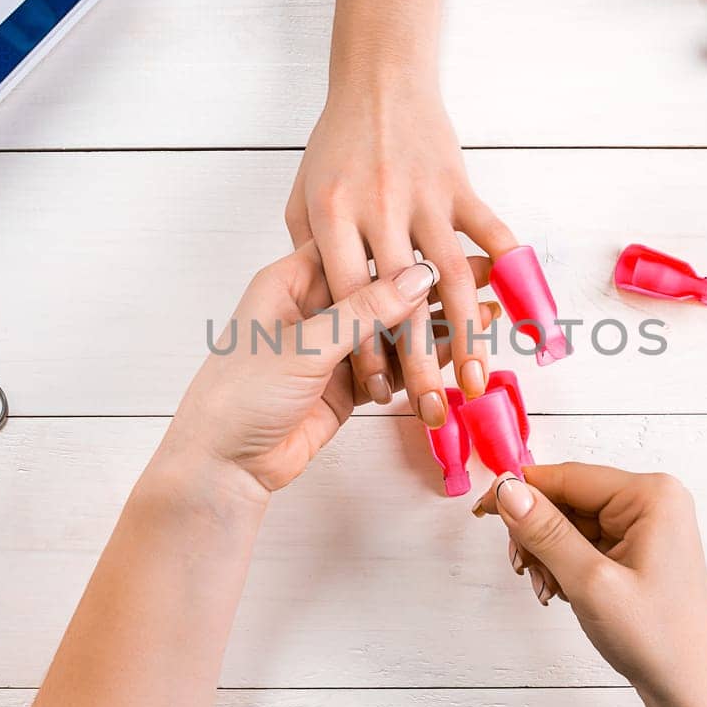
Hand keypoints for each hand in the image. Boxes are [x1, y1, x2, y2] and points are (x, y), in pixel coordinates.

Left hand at [156, 243, 493, 503]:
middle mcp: (315, 309)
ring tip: (483, 313)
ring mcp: (333, 348)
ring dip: (434, 325)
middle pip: (383, 290)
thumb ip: (363, 310)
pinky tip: (458, 350)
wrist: (223, 464)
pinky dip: (424, 362)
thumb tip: (417, 276)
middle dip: (431, 286)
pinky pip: (394, 367)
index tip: (449, 242)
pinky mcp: (347, 385)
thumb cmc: (241, 394)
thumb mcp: (304, 344)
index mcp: (291, 282)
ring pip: (394, 330)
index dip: (403, 247)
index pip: (357, 251)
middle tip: (482, 275)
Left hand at [286, 81, 516, 427]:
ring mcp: (420, 196)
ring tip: (474, 380)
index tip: (377, 392)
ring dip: (465, 335)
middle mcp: (375, 208)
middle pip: (395, 302)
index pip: (344, 301)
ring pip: (447, 278)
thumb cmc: (334, 141)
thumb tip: (322, 314)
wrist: (377, 74)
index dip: (361, 349)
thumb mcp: (300, 198)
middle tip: (430, 409)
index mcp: (328, 215)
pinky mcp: (458, 185)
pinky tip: (528, 311)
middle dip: (415, 362)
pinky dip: (513, 270)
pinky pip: (490, 232)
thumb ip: (308, 252)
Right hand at [473, 464, 706, 705]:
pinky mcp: (638, 550)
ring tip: (549, 590)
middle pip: (569, 498)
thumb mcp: (591, 582)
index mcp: (652, 496)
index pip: (569, 476)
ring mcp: (647, 527)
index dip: (520, 491)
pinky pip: (586, 542)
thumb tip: (508, 491)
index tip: (482, 508)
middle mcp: (653, 502)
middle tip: (522, 569)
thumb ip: (546, 532)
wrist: (688, 690)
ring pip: (571, 523)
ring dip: (549, 554)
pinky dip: (565, 565)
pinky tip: (563, 591)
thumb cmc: (657, 639)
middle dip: (538, 534)